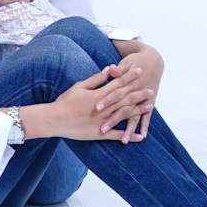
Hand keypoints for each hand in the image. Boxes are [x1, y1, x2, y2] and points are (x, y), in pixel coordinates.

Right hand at [20, 64, 153, 142]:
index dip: (129, 77)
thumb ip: (96, 80)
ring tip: (150, 106)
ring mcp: (103, 122)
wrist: (55, 119)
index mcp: (99, 95)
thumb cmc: (65, 102)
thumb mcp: (79, 87)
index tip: (140, 71)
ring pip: (124, 115)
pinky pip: (117, 135)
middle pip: (125, 99)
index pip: (118, 84)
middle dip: (139, 93)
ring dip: (138, 111)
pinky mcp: (100, 134)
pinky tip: (140, 137)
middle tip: (151, 90)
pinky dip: (129, 136)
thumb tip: (108, 70)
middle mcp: (103, 108)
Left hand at [99, 45, 163, 142]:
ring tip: (124, 140)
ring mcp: (143, 99)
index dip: (106, 100)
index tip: (97, 108)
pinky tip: (142, 137)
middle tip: (102, 129)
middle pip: (123, 108)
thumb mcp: (126, 63)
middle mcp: (136, 93)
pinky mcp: (150, 102)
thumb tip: (110, 68)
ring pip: (134, 116)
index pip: (115, 93)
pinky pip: (147, 116)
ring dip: (129, 128)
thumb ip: (118, 69)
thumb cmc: (134, 61)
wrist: (153, 60)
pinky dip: (145, 126)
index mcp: (128, 83)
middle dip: (113, 119)